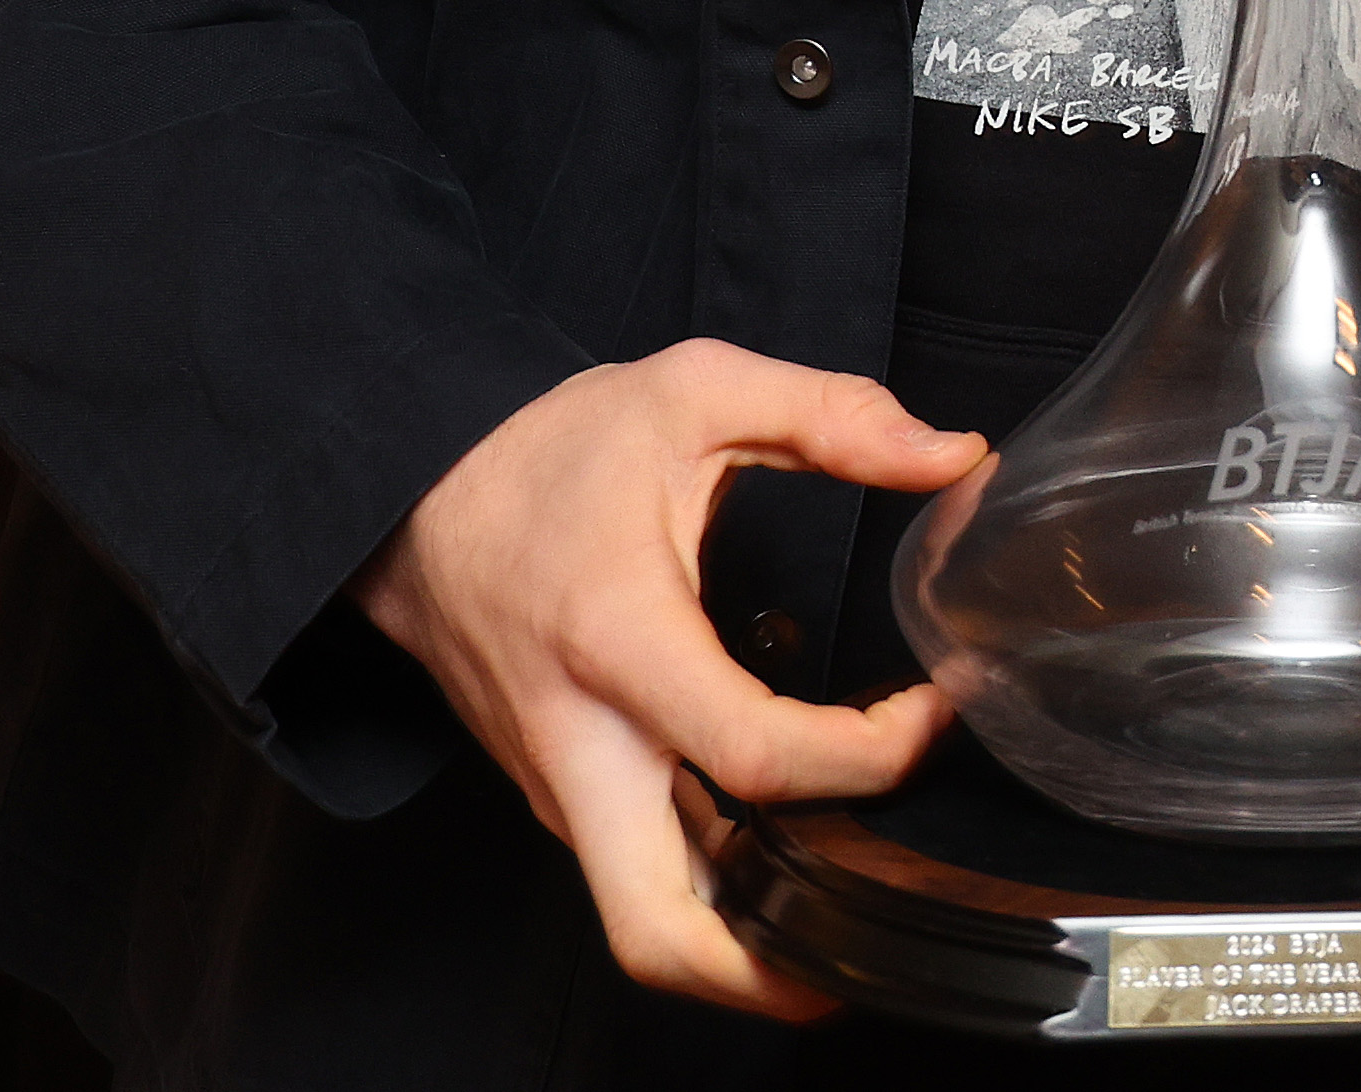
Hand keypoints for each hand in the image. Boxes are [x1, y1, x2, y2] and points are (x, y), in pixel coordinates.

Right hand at [355, 342, 985, 1017]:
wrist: (411, 494)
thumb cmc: (545, 452)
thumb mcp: (694, 390)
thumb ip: (832, 415)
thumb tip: (950, 456)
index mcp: (618, 643)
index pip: (757, 759)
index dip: (868, 759)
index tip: (929, 715)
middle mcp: (578, 745)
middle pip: (658, 931)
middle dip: (771, 971)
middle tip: (878, 934)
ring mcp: (561, 788)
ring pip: (644, 924)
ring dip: (747, 943)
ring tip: (855, 900)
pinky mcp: (561, 798)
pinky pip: (638, 876)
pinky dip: (715, 891)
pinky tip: (790, 851)